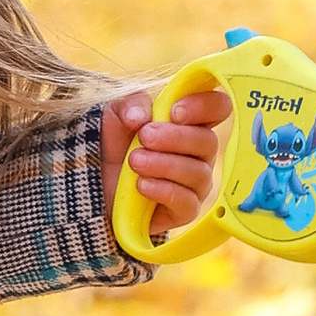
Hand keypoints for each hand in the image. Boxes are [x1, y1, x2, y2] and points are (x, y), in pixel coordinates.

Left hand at [102, 81, 230, 245]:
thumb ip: (130, 105)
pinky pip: (187, 202)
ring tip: (135, 161)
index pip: (218, 107)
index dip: (204, 106)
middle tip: (144, 137)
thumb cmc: (115, 145)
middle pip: (209, 141)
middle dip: (175, 137)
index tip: (174, 111)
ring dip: (164, 164)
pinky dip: (163, 191)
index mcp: (192, 123)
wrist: (97, 184)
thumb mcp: (116, 115)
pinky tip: (141, 185)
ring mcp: (196, 183)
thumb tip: (141, 115)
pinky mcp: (185, 211)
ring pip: (198, 173)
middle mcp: (200, 153)